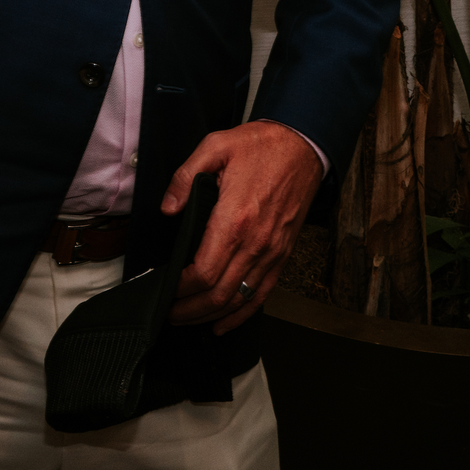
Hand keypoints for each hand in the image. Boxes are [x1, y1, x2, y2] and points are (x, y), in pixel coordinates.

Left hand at [163, 120, 327, 332]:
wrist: (302, 147)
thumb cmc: (262, 147)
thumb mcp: (216, 146)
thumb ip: (185, 177)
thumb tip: (168, 208)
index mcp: (235, 219)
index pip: (204, 272)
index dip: (181, 288)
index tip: (166, 289)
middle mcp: (255, 243)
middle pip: (219, 295)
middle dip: (190, 310)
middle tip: (169, 313)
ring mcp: (271, 253)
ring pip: (239, 300)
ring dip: (211, 316)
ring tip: (188, 319)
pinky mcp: (282, 255)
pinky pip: (261, 294)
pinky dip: (241, 314)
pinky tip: (224, 322)